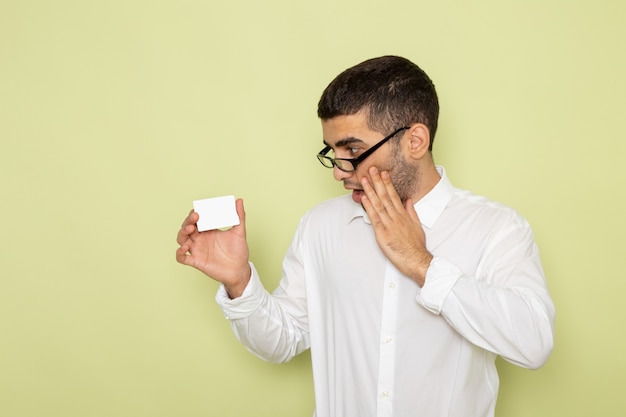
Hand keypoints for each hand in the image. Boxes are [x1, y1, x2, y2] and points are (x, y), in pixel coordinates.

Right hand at [176, 198, 250, 297]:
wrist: (240, 270)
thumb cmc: (239, 251)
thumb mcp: (239, 232)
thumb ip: (239, 217)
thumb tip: (239, 200)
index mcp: (208, 230)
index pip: (196, 220)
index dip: (194, 214)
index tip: (198, 210)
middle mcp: (200, 239)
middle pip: (187, 227)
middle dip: (188, 221)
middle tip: (195, 217)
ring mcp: (197, 250)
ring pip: (181, 240)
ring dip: (182, 233)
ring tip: (190, 229)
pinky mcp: (196, 262)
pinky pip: (182, 258)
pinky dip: (179, 253)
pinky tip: (185, 247)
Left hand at [360, 167, 431, 286]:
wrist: (416, 260)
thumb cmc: (416, 246)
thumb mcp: (417, 226)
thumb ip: (411, 212)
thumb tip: (408, 201)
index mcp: (403, 215)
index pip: (394, 195)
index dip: (387, 184)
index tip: (383, 173)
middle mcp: (396, 217)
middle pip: (385, 196)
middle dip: (377, 182)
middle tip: (371, 169)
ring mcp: (389, 224)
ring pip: (378, 204)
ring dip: (370, 190)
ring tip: (364, 180)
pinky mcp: (383, 233)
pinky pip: (374, 217)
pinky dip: (368, 206)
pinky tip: (364, 198)